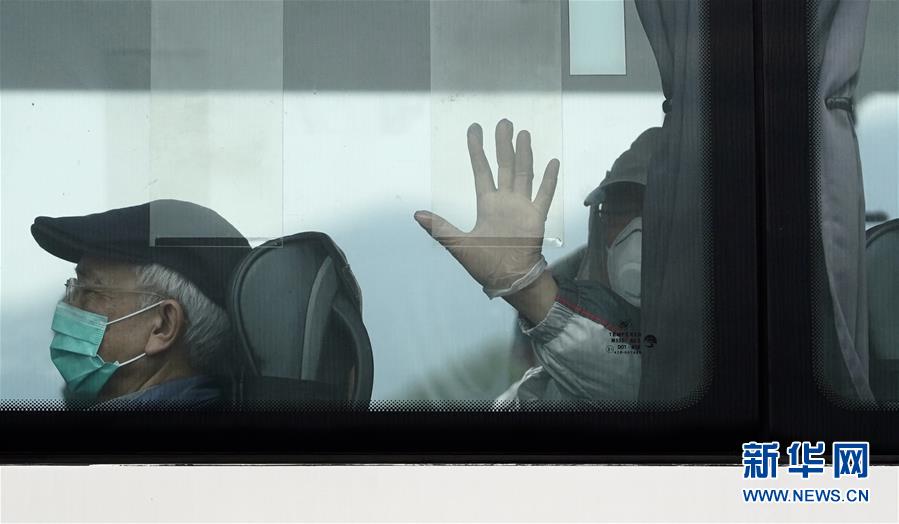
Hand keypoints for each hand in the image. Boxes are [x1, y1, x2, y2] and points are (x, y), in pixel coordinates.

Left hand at [414, 119, 559, 316]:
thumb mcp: (457, 244)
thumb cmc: (483, 264)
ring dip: (524, 153)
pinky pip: (544, 194)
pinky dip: (548, 179)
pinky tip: (551, 162)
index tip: (475, 130)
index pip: (481, 170)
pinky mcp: (537, 217)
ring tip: (524, 133)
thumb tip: (416, 215)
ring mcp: (522, 207)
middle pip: (505, 165)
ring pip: (523, 173)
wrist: (507, 278)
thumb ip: (440, 227)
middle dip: (503, 144)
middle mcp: (505, 201)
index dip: (477, 150)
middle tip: (504, 122)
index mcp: (486, 204)